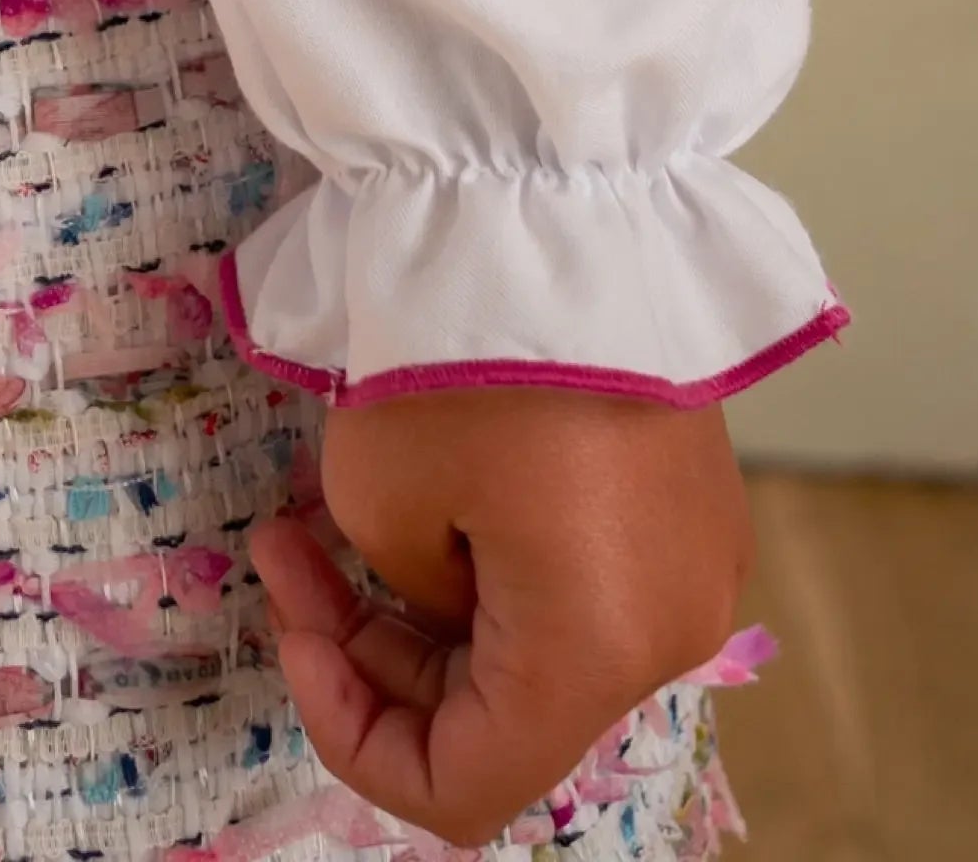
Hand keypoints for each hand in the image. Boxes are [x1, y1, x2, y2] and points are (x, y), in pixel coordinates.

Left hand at [249, 384, 748, 848]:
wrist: (563, 187)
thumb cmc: (463, 344)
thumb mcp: (377, 490)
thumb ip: (398, 594)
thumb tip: (435, 589)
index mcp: (596, 656)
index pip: (464, 791)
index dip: (356, 739)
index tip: (294, 627)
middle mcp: (668, 635)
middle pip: (501, 716)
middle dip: (374, 651)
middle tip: (287, 546)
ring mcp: (690, 565)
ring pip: (536, 646)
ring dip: (424, 601)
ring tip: (329, 502)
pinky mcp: (686, 502)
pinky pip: (579, 579)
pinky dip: (491, 561)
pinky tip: (424, 475)